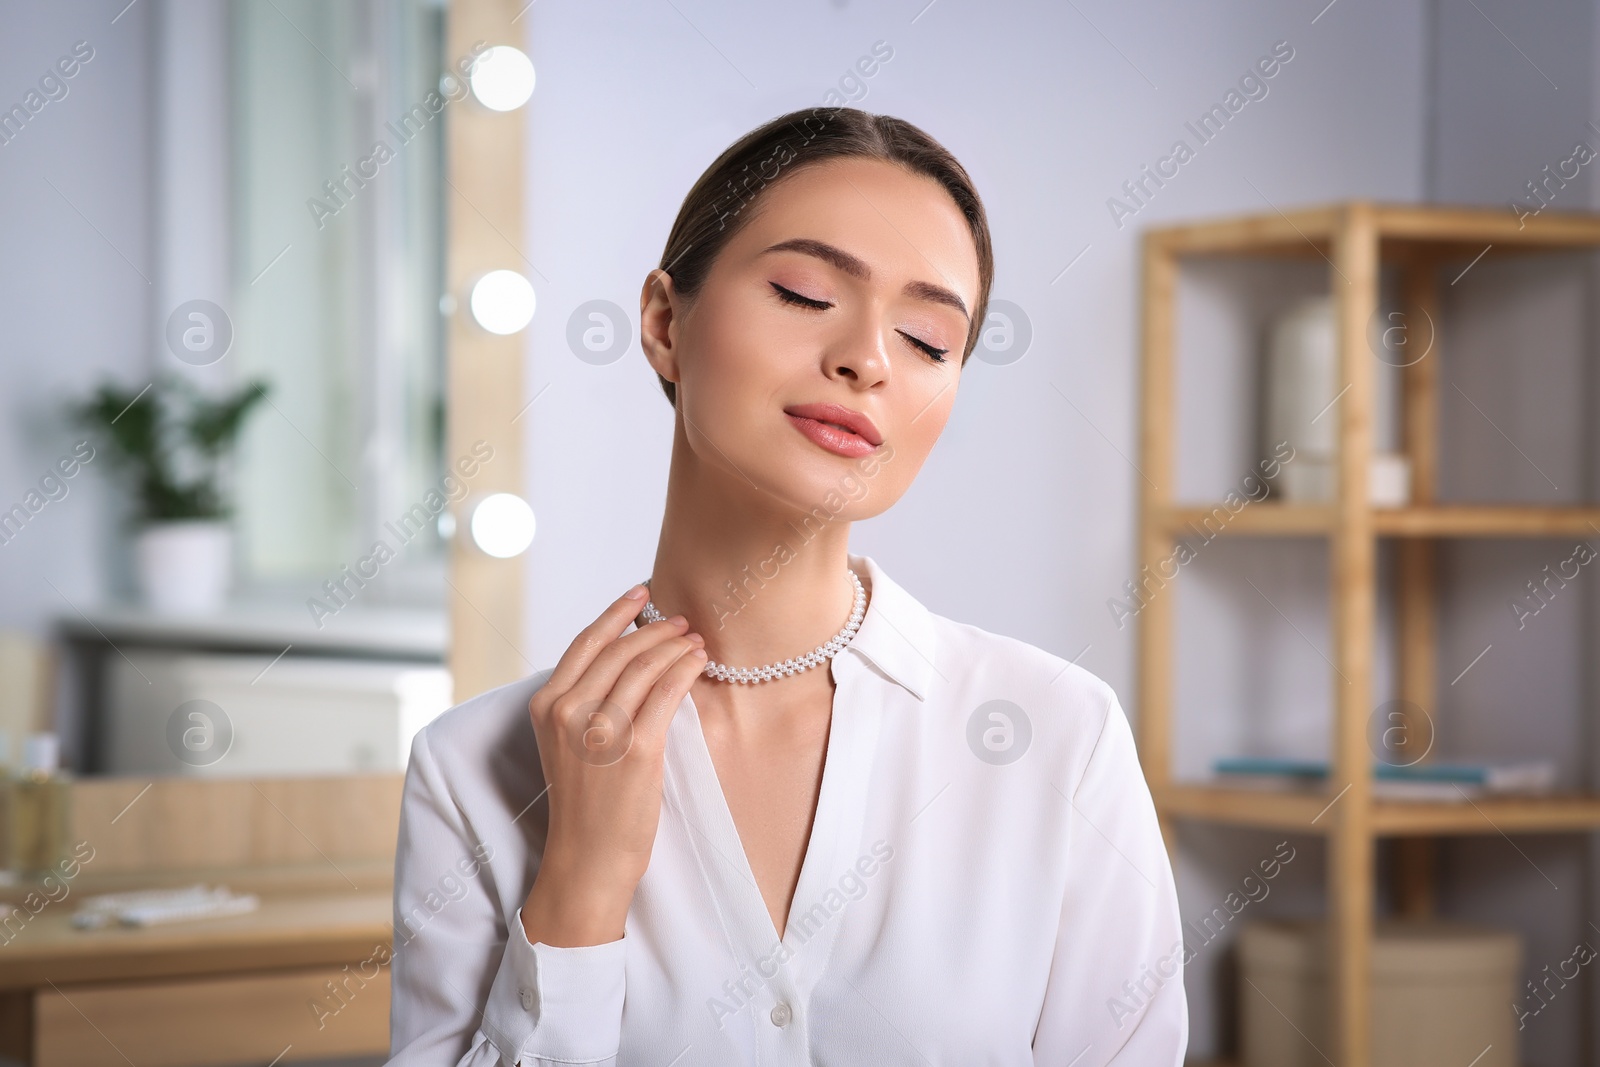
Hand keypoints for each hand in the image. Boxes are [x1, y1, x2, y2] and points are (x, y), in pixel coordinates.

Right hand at [521, 585, 706, 947]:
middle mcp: (568, 712)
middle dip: (656, 629)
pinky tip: (698, 661)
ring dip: (675, 646)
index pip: (586, 643)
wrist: (588, 859)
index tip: (642, 593)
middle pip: (620, 650)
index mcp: (546, 706)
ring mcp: (602, 730)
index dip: (617, 613)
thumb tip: (626, 657)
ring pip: (645, 666)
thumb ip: (583, 702)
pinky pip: (667, 692)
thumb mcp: (566, 744)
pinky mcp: (637, 748)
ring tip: (695, 640)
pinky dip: (686, 669)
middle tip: (681, 622)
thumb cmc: (584, 804)